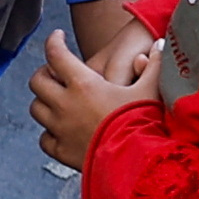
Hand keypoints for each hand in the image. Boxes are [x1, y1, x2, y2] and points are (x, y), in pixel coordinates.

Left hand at [31, 20, 155, 172]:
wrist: (135, 162)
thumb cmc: (143, 123)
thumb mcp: (151, 90)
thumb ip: (155, 66)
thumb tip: (162, 46)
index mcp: (83, 85)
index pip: (56, 55)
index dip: (54, 41)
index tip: (57, 36)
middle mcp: (64, 104)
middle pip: (37, 81)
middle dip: (44, 73)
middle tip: (54, 72)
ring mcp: (59, 128)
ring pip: (36, 109)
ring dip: (44, 101)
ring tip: (57, 99)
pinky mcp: (60, 151)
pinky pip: (44, 138)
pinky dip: (49, 132)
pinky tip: (60, 130)